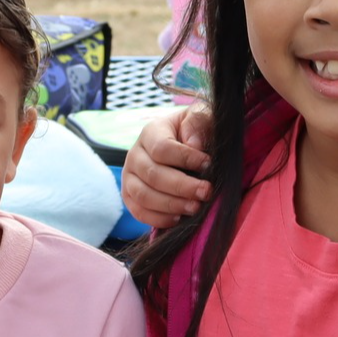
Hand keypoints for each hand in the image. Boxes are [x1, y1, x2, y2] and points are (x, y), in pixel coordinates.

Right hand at [120, 107, 210, 227]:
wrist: (185, 146)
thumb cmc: (195, 132)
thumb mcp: (201, 118)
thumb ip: (199, 123)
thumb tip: (194, 145)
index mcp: (151, 132)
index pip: (162, 148)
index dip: (185, 159)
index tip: (208, 164)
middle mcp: (135, 154)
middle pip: (153, 175)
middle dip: (182, 186)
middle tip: (206, 192)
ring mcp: (129, 177)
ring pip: (144, 196)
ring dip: (171, 205)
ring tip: (195, 207)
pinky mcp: (130, 197)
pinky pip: (139, 212)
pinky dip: (159, 219)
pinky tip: (179, 218)